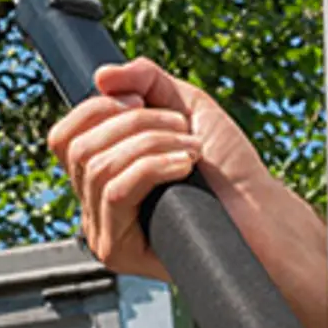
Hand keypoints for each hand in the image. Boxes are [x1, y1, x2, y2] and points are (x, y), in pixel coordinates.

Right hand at [44, 59, 327, 327]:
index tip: (144, 102)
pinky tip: (185, 168)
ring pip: (99, 167)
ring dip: (152, 144)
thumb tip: (100, 76)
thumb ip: (145, 80)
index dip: (98, 108)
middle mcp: (94, 204)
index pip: (65, 136)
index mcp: (103, 172)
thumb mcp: (185, 106)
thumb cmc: (230, 168)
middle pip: (80, 148)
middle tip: (182, 130)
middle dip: (137, 124)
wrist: (262, 213)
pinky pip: (117, 191)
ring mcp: (102, 231)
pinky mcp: (118, 251)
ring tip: (191, 151)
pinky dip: (153, 167)